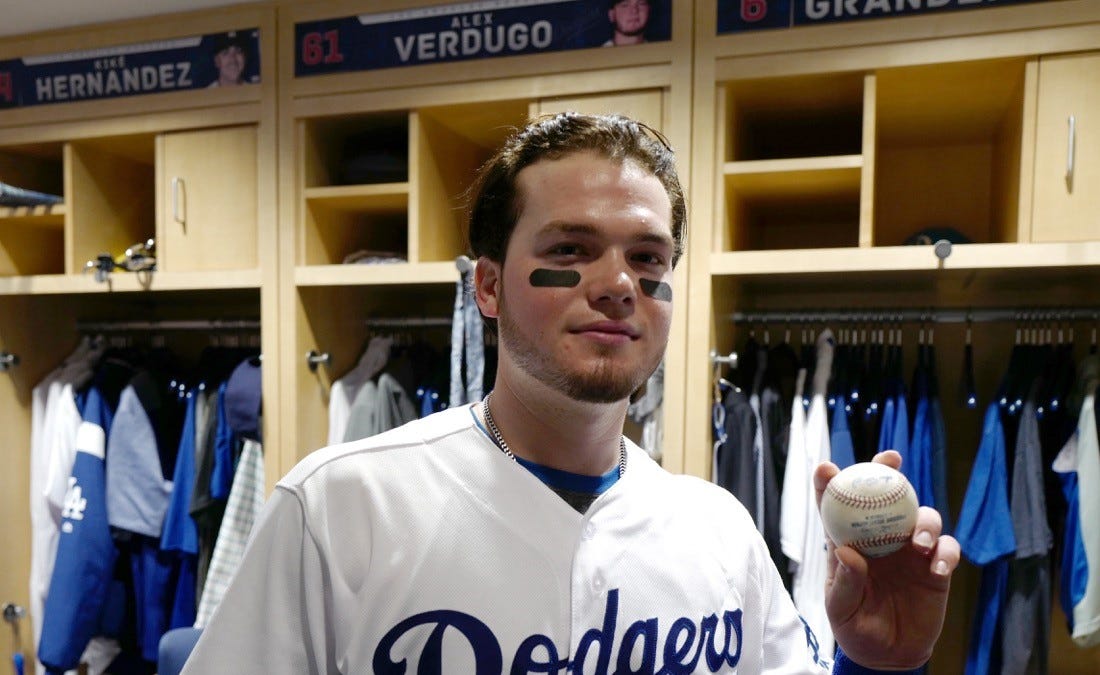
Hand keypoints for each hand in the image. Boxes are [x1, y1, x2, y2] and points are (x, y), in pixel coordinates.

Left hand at [814, 451, 961, 669]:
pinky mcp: (936, 568)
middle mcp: (881, 539)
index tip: (826, 467)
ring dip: (924, 521)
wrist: (888, 655)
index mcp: (850, 542)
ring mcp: (910, 550)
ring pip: (923, 517)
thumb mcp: (841, 609)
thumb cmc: (855, 627)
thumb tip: (847, 552)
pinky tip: (939, 566)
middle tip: (890, 457)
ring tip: (919, 541)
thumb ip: (846, 582)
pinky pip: (947, 550)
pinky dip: (946, 552)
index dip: (830, 483)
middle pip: (885, 496)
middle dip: (886, 470)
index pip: (837, 507)